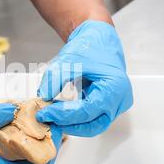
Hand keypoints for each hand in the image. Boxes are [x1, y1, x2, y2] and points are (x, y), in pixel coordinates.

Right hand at [0, 104, 62, 163]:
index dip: (51, 147)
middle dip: (38, 137)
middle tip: (41, 119)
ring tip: (26, 118)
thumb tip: (14, 108)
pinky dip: (12, 139)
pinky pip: (8, 154)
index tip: (54, 129)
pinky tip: (8, 124)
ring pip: (20, 156)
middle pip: (31, 159)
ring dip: (25, 137)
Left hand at [37, 20, 132, 136]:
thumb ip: (56, 79)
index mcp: (115, 88)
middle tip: (47, 119)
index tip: (44, 113)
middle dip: (68, 125)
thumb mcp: (69, 59)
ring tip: (52, 117)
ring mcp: (115, 105)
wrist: (98, 38)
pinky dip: (75, 118)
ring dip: (71, 124)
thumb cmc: (90, 46)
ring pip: (92, 125)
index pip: (87, 111)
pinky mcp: (106, 106)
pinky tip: (59, 112)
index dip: (63, 115)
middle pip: (93, 125)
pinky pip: (91, 119)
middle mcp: (119, 100)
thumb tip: (43, 97)